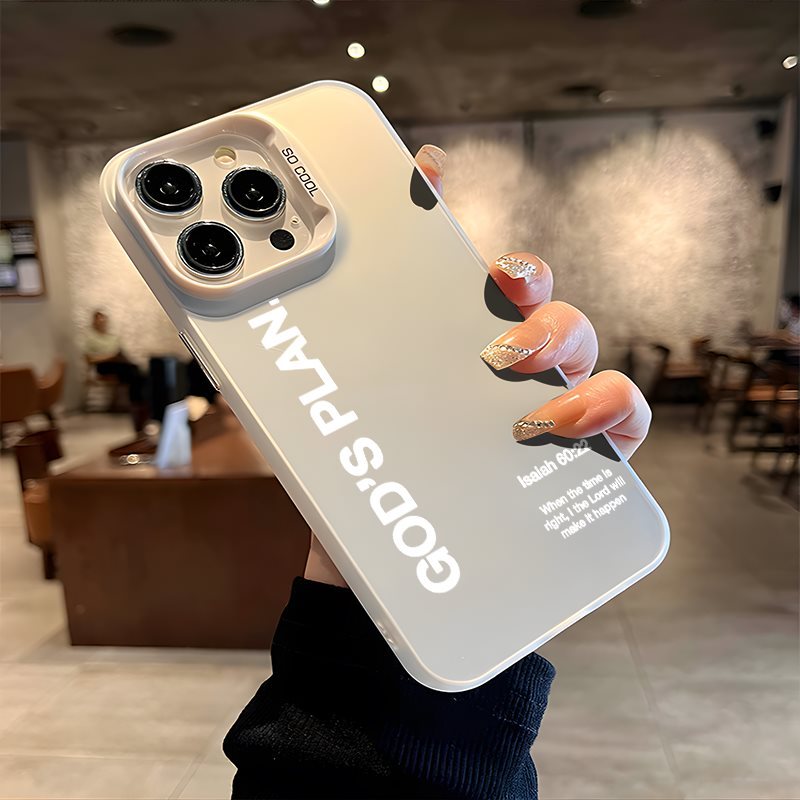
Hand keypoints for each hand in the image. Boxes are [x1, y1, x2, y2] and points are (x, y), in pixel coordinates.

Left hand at [304, 144, 651, 586]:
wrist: (380, 567)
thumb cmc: (360, 484)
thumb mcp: (320, 420)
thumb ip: (302, 368)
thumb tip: (252, 310)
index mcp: (446, 343)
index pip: (456, 266)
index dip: (448, 210)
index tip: (427, 175)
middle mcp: (503, 364)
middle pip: (533, 292)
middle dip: (524, 278)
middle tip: (492, 298)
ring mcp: (546, 403)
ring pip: (582, 341)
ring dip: (562, 340)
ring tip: (522, 386)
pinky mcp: (580, 457)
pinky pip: (623, 418)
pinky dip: (609, 409)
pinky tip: (566, 429)